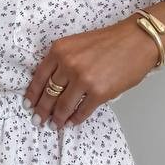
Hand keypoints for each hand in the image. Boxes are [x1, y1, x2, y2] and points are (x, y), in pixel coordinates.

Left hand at [22, 13, 160, 129]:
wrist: (137, 40)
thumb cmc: (110, 41)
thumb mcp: (77, 43)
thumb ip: (63, 61)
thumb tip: (52, 85)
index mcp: (59, 50)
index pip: (39, 77)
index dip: (32, 94)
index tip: (28, 104)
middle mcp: (68, 65)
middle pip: (49, 94)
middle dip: (42, 110)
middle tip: (38, 119)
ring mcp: (83, 80)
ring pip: (63, 106)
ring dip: (57, 118)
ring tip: (55, 124)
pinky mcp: (99, 93)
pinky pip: (82, 111)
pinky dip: (76, 119)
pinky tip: (72, 122)